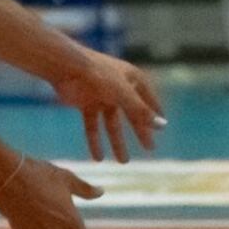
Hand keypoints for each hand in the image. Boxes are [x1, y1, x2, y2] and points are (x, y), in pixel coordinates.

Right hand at [0, 153, 106, 228]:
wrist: (7, 175)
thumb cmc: (40, 174)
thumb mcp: (66, 178)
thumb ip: (85, 189)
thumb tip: (100, 192)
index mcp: (71, 222)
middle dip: (63, 223)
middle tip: (52, 199)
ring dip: (45, 222)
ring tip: (35, 198)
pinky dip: (30, 222)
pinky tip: (23, 205)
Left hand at [51, 48, 164, 163]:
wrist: (66, 67)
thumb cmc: (98, 75)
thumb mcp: (123, 94)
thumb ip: (141, 111)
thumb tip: (162, 126)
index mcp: (132, 79)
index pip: (148, 99)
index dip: (154, 113)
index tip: (162, 128)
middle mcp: (118, 87)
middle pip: (132, 114)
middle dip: (140, 132)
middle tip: (150, 149)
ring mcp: (102, 96)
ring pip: (112, 124)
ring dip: (117, 142)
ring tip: (123, 161)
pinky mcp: (85, 103)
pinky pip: (93, 126)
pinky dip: (95, 141)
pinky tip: (98, 157)